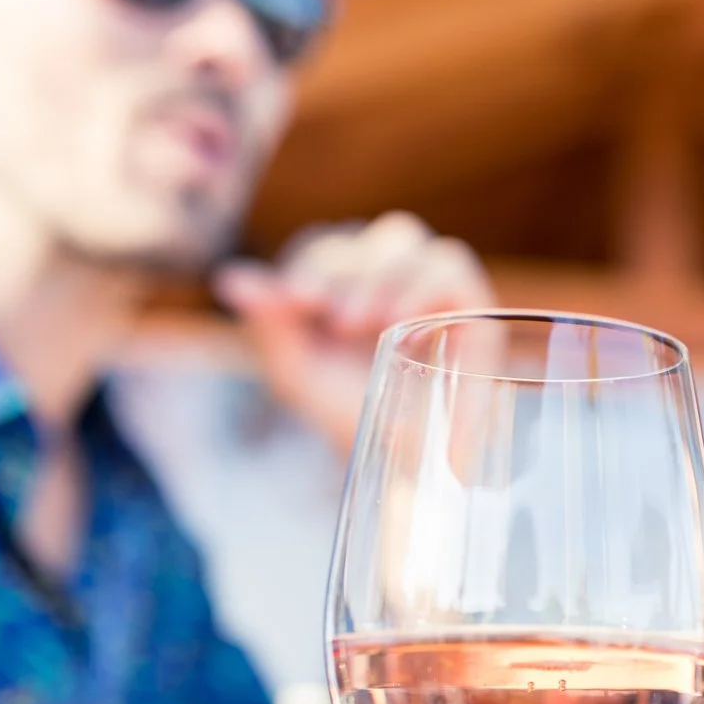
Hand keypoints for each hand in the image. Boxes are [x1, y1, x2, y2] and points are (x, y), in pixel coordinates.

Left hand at [215, 211, 491, 451]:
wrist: (399, 467)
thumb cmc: (350, 416)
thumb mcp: (297, 370)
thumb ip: (268, 322)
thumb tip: (230, 279)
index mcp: (351, 282)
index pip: (331, 246)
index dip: (312, 264)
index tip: (296, 301)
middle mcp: (395, 277)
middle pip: (371, 235)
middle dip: (345, 269)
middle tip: (329, 316)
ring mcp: (436, 290)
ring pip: (410, 241)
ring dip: (379, 275)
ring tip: (361, 324)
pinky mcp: (473, 311)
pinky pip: (452, 269)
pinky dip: (423, 284)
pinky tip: (399, 319)